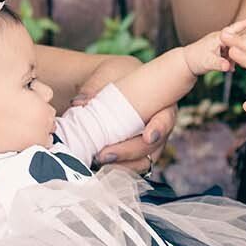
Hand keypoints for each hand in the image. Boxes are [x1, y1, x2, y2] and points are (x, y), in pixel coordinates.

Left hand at [77, 55, 175, 172]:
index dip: (159, 129)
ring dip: (121, 166)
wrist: (112, 82)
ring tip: (97, 164)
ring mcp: (149, 143)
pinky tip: (96, 169)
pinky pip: (131, 168)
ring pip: (143, 162)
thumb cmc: (115, 75)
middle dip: (129, 153)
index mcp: (162, 104)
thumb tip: (79, 102)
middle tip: (104, 155)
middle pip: (152, 146)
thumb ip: (94, 88)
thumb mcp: (107, 74)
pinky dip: (115, 170)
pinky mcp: (136, 154)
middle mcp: (159, 127)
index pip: (166, 119)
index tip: (148, 136)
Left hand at [183, 18, 245, 77]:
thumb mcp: (208, 63)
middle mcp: (220, 39)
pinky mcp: (220, 51)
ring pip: (235, 47)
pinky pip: (231, 53)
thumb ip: (219, 64)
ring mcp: (221, 44)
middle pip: (238, 39)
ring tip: (237, 64)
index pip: (233, 30)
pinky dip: (233, 60)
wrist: (186, 64)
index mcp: (219, 38)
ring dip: (238, 55)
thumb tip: (228, 66)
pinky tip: (231, 68)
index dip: (244, 24)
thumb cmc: (195, 60)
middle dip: (245, 45)